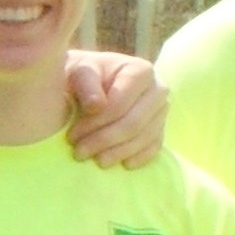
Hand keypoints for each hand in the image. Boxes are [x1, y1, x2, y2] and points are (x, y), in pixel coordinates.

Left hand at [63, 50, 170, 168]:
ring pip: (144, 138)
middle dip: (104, 140)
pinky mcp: (161, 128)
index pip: (120, 104)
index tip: (72, 136)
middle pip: (134, 123)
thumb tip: (96, 106)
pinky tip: (121, 164)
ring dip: (118, 153)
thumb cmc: (83, 77)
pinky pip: (154, 147)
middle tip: (79, 153)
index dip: (95, 123)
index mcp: (140, 71)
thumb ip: (85, 83)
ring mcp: (162, 111)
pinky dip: (137, 158)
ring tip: (94, 160)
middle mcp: (158, 89)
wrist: (92, 84)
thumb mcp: (78, 72)